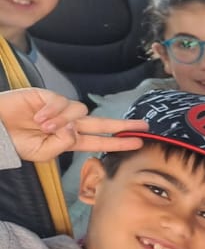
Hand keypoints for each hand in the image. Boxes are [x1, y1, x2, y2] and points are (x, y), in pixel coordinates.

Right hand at [0, 89, 143, 161]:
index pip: (98, 141)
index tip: (137, 142)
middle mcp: (69, 124)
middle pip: (101, 122)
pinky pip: (61, 101)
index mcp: (68, 140)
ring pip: (78, 112)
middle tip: (143, 125)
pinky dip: (52, 110)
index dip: (117, 142)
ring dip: (63, 120)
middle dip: (122, 124)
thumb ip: (62, 145)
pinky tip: (38, 117)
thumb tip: (76, 129)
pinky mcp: (47, 96)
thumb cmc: (15, 142)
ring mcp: (60, 109)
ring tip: (43, 126)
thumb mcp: (41, 152)